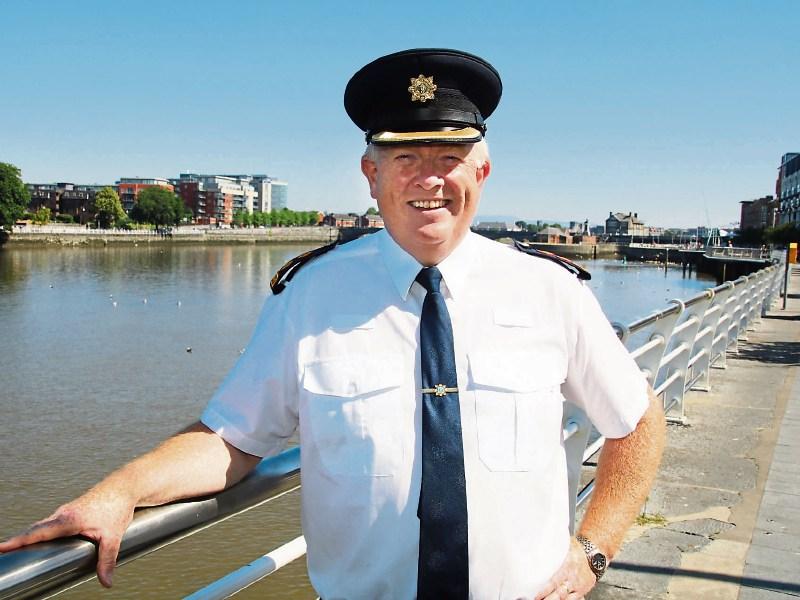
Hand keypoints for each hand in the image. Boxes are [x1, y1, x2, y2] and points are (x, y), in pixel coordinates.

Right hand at [0, 486, 134, 587]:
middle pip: (34, 529)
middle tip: (2, 551)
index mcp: (68, 519)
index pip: (38, 532)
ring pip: (41, 526)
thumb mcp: (113, 537)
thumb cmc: (117, 508)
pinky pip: (48, 524)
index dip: (19, 540)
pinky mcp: (68, 512)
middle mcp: (62, 514)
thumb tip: (106, 582)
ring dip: (26, 537)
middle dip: (17, 541)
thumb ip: (107, 560)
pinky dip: (37, 532)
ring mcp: (64, 512)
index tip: (1, 547)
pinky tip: (34, 542)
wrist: (124, 487)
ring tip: (11, 549)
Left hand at [534, 537, 596, 599]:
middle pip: (560, 593)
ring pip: (567, 598)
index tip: (536, 596)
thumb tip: (536, 553)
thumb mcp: (563, 548)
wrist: (593, 553)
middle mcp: (574, 577)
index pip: (554, 581)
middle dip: (549, 599)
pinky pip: (575, 599)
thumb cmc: (576, 550)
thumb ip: (551, 554)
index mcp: (568, 565)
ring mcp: (580, 585)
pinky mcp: (584, 590)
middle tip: (539, 599)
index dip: (545, 590)